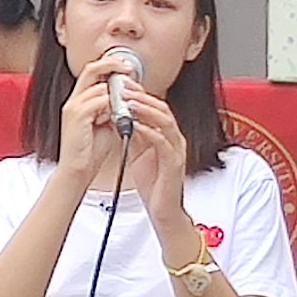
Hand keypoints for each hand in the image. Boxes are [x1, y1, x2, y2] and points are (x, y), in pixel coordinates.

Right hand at [54, 53, 142, 186]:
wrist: (77, 170)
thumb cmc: (91, 151)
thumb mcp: (105, 124)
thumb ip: (113, 109)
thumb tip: (128, 99)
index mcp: (79, 101)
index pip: (92, 72)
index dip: (109, 65)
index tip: (127, 66)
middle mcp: (74, 100)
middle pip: (92, 69)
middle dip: (112, 65)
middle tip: (129, 68)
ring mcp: (74, 107)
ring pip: (100, 87)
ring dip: (116, 95)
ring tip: (126, 107)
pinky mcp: (78, 115)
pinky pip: (99, 101)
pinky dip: (112, 107)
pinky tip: (118, 117)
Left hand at [119, 84, 192, 222]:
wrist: (164, 211)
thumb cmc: (154, 184)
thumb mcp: (139, 154)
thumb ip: (134, 135)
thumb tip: (119, 118)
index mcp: (166, 135)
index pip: (155, 107)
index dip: (140, 94)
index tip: (123, 84)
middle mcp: (174, 139)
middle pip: (161, 109)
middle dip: (141, 96)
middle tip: (124, 87)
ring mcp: (176, 150)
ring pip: (164, 121)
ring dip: (145, 109)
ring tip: (128, 101)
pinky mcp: (174, 163)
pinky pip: (162, 142)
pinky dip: (149, 131)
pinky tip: (136, 125)